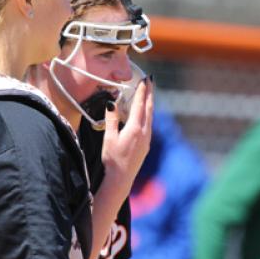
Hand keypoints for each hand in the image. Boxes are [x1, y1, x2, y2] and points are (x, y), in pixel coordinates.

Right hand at [101, 76, 152, 197]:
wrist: (121, 178)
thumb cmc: (112, 158)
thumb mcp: (109, 137)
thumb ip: (111, 119)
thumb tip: (111, 102)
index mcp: (135, 128)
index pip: (139, 104)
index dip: (142, 91)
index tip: (144, 79)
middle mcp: (144, 132)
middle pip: (149, 108)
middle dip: (150, 93)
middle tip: (150, 80)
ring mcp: (147, 138)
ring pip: (151, 116)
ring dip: (150, 103)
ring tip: (149, 93)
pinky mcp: (146, 144)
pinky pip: (149, 124)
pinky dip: (148, 113)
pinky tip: (146, 113)